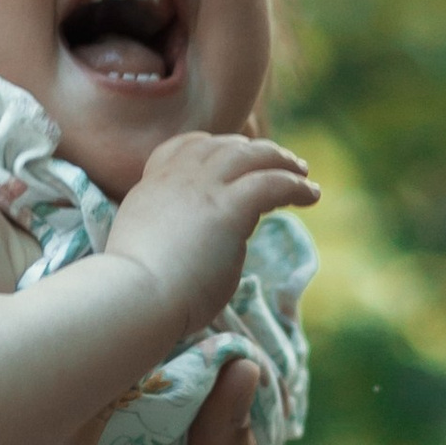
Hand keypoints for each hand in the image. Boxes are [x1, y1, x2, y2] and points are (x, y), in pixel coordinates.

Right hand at [105, 131, 318, 346]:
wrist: (134, 298)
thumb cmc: (137, 293)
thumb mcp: (145, 251)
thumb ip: (169, 237)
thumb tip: (192, 249)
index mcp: (152, 186)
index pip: (186, 148)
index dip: (214, 148)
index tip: (234, 156)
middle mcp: (177, 178)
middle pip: (224, 146)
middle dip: (254, 151)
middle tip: (280, 162)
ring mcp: (203, 189)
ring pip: (253, 156)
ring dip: (282, 162)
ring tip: (303, 174)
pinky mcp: (229, 208)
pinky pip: (272, 183)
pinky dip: (295, 186)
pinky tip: (311, 196)